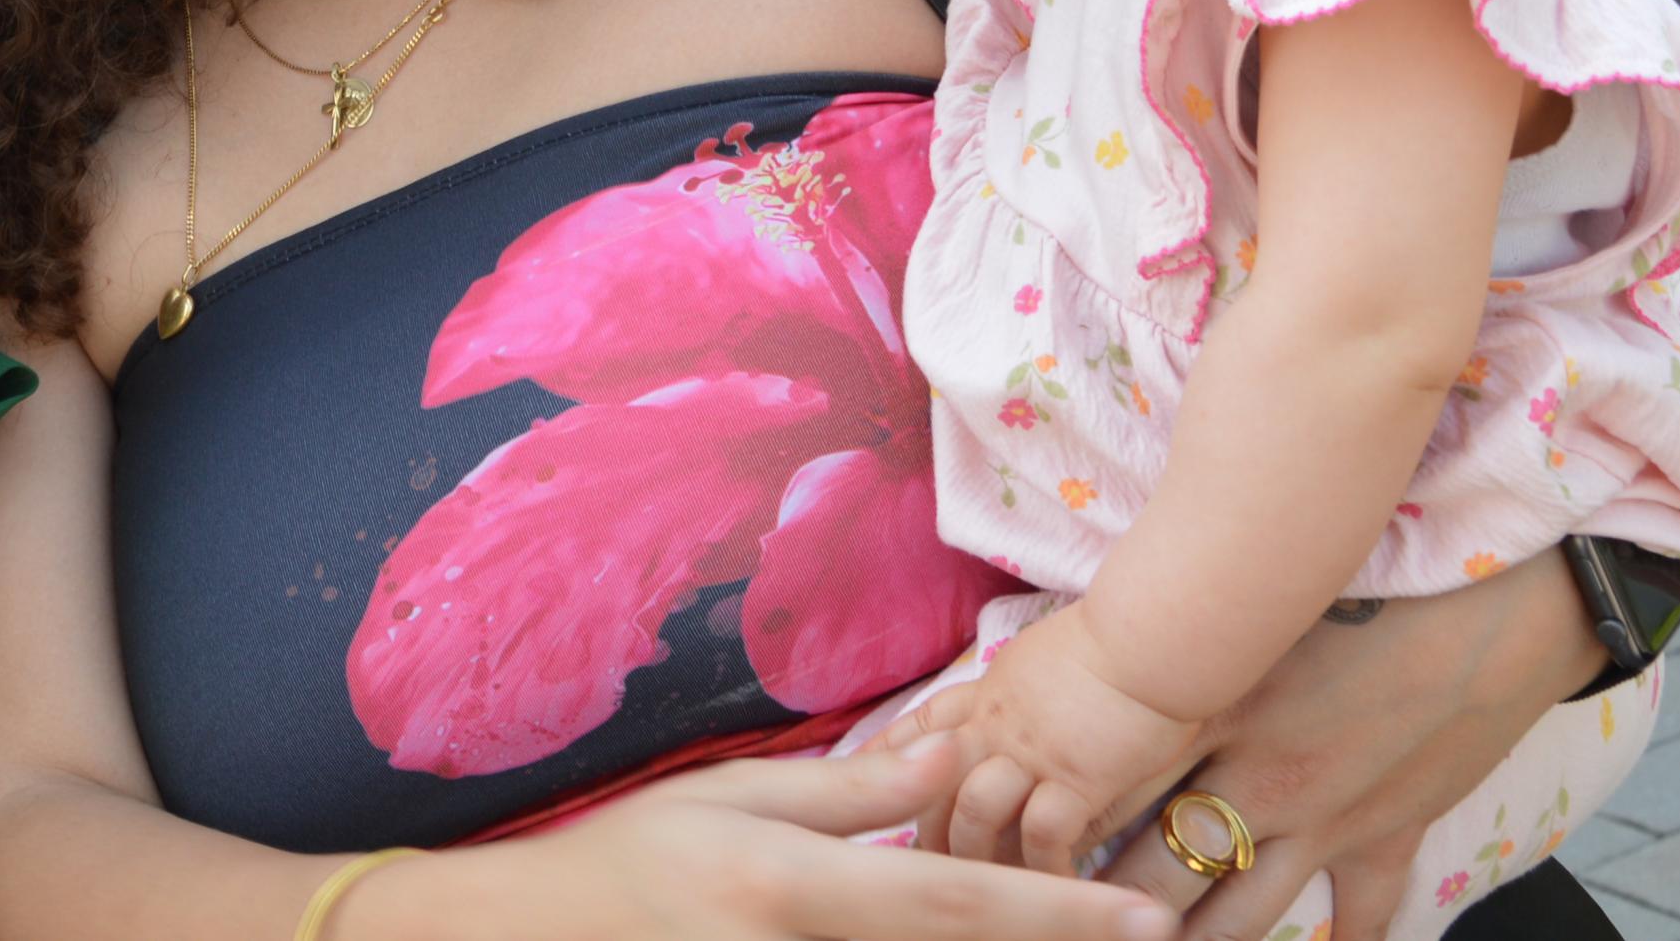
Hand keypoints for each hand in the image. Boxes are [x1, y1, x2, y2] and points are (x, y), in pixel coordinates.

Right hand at [382, 733, 1179, 940]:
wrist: (526, 939)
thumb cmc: (627, 857)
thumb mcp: (733, 796)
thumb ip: (850, 790)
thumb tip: (953, 757)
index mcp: (793, 888)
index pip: (957, 904)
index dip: (1061, 917)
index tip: (1149, 920)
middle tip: (1153, 932)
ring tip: (1080, 933)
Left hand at [906, 608, 1205, 876]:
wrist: (1152, 632)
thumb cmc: (1122, 637)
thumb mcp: (1051, 653)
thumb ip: (1029, 687)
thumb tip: (1030, 703)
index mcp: (992, 691)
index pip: (926, 724)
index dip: (889, 754)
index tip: (864, 781)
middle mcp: (998, 723)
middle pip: (934, 781)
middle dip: (927, 829)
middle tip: (928, 864)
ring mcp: (1032, 753)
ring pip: (975, 814)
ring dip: (978, 855)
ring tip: (990, 887)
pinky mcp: (1074, 780)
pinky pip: (1042, 836)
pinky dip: (1044, 868)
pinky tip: (1054, 885)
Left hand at [1094, 569, 1604, 940]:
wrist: (1504, 603)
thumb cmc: (1378, 576)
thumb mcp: (1266, 599)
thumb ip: (1192, 637)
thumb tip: (1117, 661)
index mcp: (1218, 707)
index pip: (1114, 783)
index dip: (1062, 826)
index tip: (1028, 850)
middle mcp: (1262, 775)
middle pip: (1157, 867)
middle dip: (1108, 901)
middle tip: (1072, 907)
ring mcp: (1328, 818)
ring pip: (1240, 915)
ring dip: (1193, 940)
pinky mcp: (1390, 835)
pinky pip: (1362, 916)